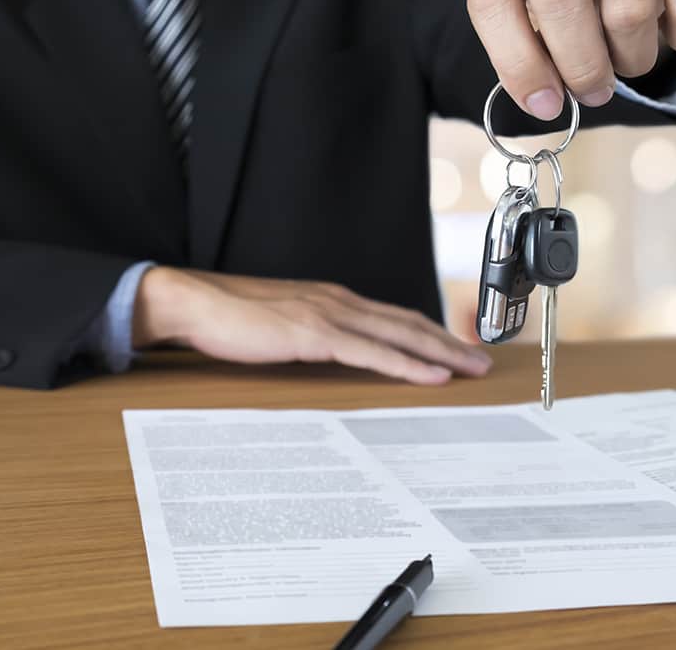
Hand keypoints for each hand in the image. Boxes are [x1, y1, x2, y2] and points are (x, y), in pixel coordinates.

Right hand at [132, 267, 492, 384]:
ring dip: (440, 353)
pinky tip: (430, 375)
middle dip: (448, 343)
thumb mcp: (282, 326)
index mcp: (332, 300)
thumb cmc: (231, 318)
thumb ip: (312, 336)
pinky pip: (371, 352)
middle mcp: (339, 301)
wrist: (195, 303)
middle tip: (481, 363)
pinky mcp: (314, 333)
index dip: (429, 333)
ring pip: (399, 334)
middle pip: (408, 322)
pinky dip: (406, 363)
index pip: (393, 317)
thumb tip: (334, 358)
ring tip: (469, 369)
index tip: (456, 350)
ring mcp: (329, 314)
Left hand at [468, 0, 675, 116]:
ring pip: (627, 12)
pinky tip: (673, 28)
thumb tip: (542, 96)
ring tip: (632, 56)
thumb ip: (533, 34)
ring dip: (633, 58)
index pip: (493, 0)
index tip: (544, 104)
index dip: (517, 64)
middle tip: (595, 92)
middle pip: (559, 2)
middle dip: (580, 69)